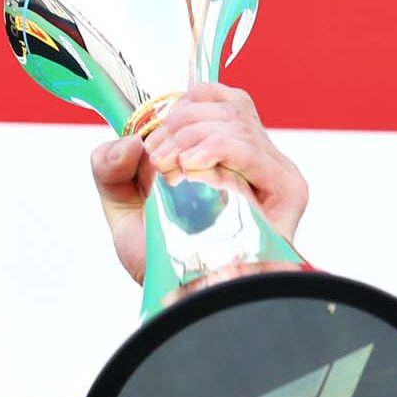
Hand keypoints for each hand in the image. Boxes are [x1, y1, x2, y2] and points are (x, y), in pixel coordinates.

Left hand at [89, 83, 308, 285]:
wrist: (180, 298)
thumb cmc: (160, 256)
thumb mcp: (121, 205)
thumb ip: (109, 166)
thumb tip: (129, 143)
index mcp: (224, 152)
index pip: (216, 98)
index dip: (182, 106)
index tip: (155, 140)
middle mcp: (254, 159)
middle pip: (225, 105)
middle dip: (179, 124)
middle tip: (157, 162)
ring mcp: (273, 173)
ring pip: (234, 121)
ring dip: (190, 137)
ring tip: (170, 171)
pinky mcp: (287, 191)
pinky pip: (249, 148)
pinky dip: (216, 147)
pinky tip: (193, 165)